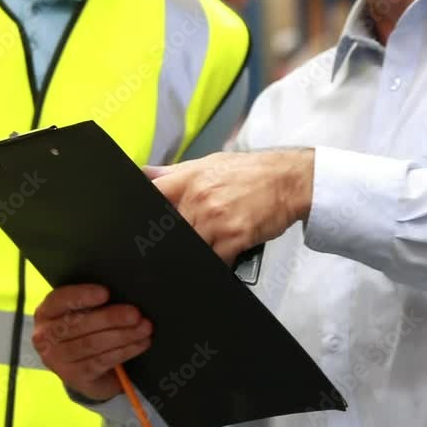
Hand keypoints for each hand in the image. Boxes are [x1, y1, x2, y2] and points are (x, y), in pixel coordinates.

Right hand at [32, 284, 152, 400]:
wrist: (83, 367)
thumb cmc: (85, 328)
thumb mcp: (82, 311)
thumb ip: (94, 302)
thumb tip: (122, 292)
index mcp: (46, 312)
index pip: (61, 300)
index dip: (82, 296)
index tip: (106, 293)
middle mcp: (45, 336)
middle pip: (80, 324)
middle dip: (111, 318)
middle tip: (136, 314)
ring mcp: (57, 360)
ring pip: (92, 344)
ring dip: (123, 335)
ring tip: (144, 328)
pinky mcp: (74, 377)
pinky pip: (101, 361)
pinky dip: (124, 351)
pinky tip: (140, 344)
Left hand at [144, 149, 313, 264]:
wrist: (288, 180)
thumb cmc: (250, 172)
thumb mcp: (209, 162)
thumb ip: (176, 173)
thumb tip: (144, 174)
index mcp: (188, 179)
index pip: (151, 196)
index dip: (140, 214)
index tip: (138, 228)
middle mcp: (198, 199)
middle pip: (167, 230)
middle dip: (166, 241)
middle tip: (163, 250)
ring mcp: (214, 221)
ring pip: (187, 248)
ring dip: (188, 254)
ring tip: (193, 254)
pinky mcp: (233, 239)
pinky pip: (212, 261)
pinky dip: (212, 264)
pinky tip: (215, 262)